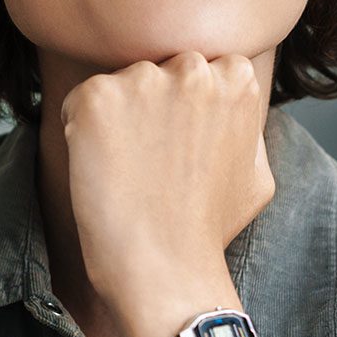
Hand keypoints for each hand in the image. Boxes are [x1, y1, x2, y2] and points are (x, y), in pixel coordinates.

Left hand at [59, 51, 274, 312]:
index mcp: (236, 78)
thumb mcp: (257, 172)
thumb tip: (234, 106)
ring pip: (119, 84)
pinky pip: (79, 101)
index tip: (178, 145)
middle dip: (150, 103)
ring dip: (116, 117)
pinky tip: (101, 168)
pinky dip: (80, 130)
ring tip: (127, 169)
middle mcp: (193, 68)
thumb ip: (246, 126)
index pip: (198, 67)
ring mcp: (144, 80)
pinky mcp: (97, 98)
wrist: (165, 269)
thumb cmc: (209, 229)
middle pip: (158, 69)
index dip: (183, 107)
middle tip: (150, 158)